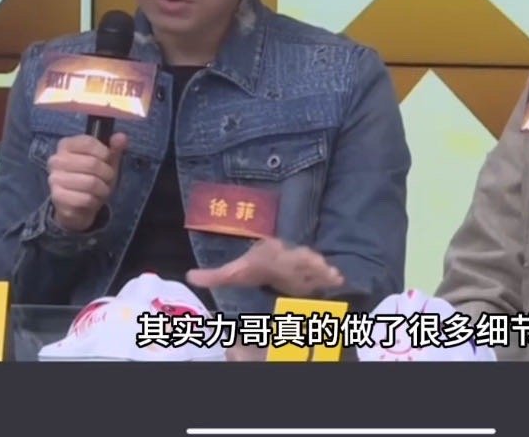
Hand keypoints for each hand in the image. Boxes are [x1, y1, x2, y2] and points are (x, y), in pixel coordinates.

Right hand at [48, 132, 126, 231]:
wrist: (78, 204)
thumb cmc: (93, 177)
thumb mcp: (106, 161)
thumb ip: (114, 148)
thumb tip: (121, 137)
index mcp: (66, 145)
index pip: (88, 142)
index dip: (105, 152)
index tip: (107, 159)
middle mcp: (56, 160)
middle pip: (92, 163)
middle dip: (107, 174)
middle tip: (107, 178)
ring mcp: (55, 179)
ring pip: (91, 183)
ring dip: (102, 189)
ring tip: (101, 189)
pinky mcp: (57, 197)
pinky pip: (85, 199)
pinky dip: (95, 201)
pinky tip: (92, 199)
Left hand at [186, 238, 344, 296]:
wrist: (281, 262)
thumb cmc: (258, 265)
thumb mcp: (235, 271)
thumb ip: (215, 276)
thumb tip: (189, 276)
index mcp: (268, 258)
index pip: (271, 253)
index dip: (273, 252)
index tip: (275, 248)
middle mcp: (287, 260)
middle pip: (297, 258)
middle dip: (303, 259)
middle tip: (312, 259)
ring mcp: (303, 268)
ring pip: (313, 266)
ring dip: (320, 269)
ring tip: (331, 273)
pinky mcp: (315, 277)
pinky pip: (326, 276)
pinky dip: (332, 277)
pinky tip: (340, 279)